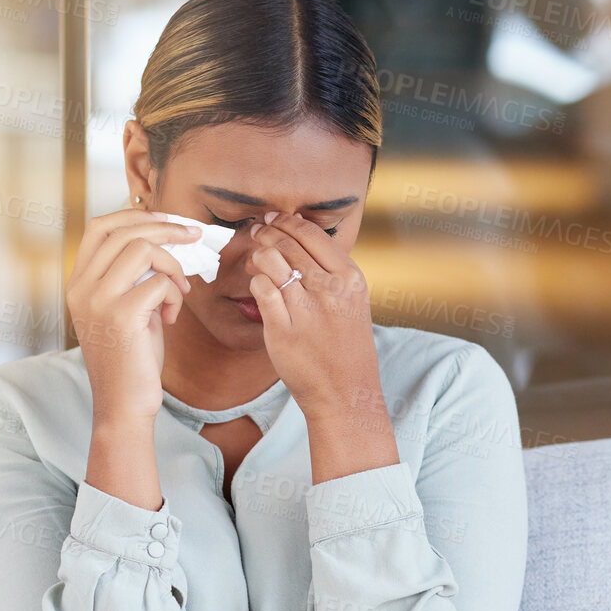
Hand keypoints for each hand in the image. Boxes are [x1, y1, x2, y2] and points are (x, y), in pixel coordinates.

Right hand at [67, 208, 196, 424]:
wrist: (124, 404)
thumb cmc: (131, 358)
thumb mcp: (125, 308)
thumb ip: (133, 275)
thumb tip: (165, 238)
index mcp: (78, 283)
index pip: (100, 227)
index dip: (135, 215)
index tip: (166, 220)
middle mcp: (81, 287)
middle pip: (123, 231)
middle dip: (166, 228)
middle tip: (194, 236)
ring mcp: (98, 300)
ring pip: (142, 249)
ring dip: (173, 265)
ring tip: (180, 291)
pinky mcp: (121, 315)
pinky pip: (160, 283)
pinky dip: (175, 296)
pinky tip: (171, 319)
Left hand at [245, 211, 378, 419]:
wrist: (345, 391)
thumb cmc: (346, 345)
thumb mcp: (354, 301)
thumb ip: (332, 271)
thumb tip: (299, 236)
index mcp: (350, 278)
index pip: (312, 235)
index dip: (287, 222)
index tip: (274, 219)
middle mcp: (330, 290)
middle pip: (288, 244)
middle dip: (268, 233)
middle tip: (258, 232)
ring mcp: (306, 310)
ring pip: (271, 262)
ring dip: (259, 255)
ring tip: (257, 257)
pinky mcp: (283, 329)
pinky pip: (261, 290)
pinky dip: (257, 282)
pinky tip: (260, 285)